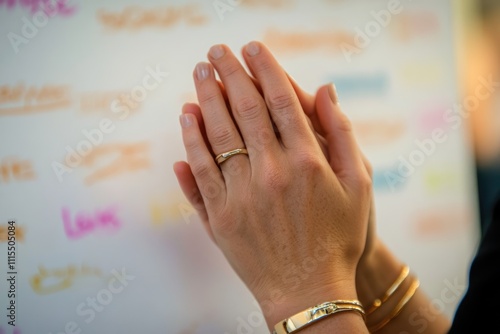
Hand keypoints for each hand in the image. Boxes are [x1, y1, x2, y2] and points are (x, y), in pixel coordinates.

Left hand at [174, 41, 371, 328]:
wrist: (310, 293)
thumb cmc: (340, 237)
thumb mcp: (360, 185)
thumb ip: (342, 134)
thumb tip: (325, 89)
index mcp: (307, 161)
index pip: (280, 100)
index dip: (264, 69)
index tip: (252, 48)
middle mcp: (271, 173)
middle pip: (244, 110)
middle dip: (229, 75)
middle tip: (216, 51)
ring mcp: (242, 195)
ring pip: (218, 135)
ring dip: (206, 99)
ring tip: (198, 73)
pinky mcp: (221, 217)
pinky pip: (200, 171)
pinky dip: (191, 141)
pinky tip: (186, 118)